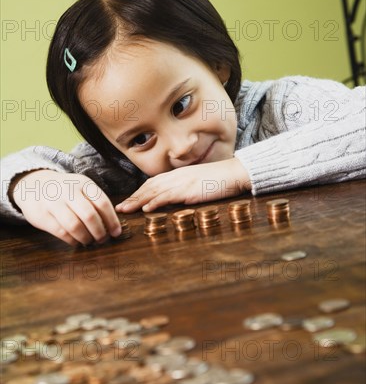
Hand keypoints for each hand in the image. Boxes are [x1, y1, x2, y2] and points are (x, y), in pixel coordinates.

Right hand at [12, 170, 121, 245]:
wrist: (34, 185)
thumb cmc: (66, 191)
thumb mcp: (82, 189)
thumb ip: (96, 203)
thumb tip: (114, 227)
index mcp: (83, 183)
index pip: (102, 202)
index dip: (112, 220)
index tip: (116, 233)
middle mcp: (68, 191)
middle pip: (89, 215)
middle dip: (99, 232)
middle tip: (102, 239)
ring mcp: (53, 203)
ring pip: (75, 226)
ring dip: (86, 238)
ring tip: (89, 241)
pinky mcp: (42, 216)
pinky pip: (62, 233)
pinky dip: (73, 241)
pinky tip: (76, 241)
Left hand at [116, 158, 250, 212]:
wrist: (235, 173)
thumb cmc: (220, 179)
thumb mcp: (199, 183)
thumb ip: (186, 188)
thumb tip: (177, 199)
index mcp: (178, 175)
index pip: (153, 183)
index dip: (139, 192)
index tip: (129, 201)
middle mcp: (177, 176)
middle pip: (149, 187)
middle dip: (133, 198)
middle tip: (120, 208)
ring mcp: (182, 182)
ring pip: (154, 191)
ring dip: (138, 201)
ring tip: (126, 210)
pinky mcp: (189, 189)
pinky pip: (168, 196)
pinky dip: (155, 202)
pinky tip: (146, 208)